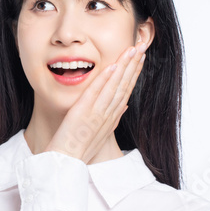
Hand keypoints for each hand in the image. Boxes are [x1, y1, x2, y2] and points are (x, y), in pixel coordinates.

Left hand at [44, 38, 148, 162]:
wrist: (67, 162)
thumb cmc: (80, 148)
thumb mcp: (101, 133)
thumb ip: (113, 118)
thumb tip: (125, 105)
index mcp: (111, 117)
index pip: (126, 91)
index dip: (135, 74)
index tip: (140, 59)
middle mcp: (108, 114)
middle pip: (125, 85)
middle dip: (134, 65)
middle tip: (142, 48)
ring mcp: (97, 113)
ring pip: (115, 86)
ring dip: (124, 67)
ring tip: (132, 50)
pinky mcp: (83, 112)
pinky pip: (96, 92)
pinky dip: (105, 79)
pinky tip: (112, 65)